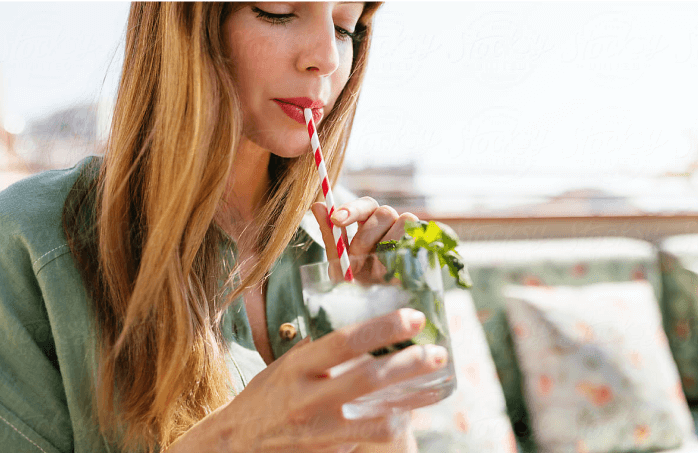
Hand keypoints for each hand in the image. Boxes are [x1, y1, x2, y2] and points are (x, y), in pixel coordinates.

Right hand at [168, 309, 446, 451]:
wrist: (236, 446)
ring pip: (380, 420)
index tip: (415, 317)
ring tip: (432, 388)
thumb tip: (360, 333)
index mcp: (297, 367)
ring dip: (412, 404)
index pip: (347, 341)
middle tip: (438, 353)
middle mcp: (308, 399)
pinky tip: (404, 415)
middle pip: (371, 379)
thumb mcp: (284, 366)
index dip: (385, 327)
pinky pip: (370, 440)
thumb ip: (318, 352)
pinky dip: (392, 426)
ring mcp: (320, 432)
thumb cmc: (263, 399)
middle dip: (412, 364)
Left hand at [311, 197, 418, 280]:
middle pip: (384, 211)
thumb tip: (317, 205)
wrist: (381, 305)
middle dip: (365, 235)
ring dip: (385, 246)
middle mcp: (392, 222)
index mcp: (371, 220)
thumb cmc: (357, 279)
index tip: (336, 220)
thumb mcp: (339, 261)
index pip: (366, 204)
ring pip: (403, 222)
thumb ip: (330, 234)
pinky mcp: (427, 246)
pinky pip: (418, 240)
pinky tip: (393, 273)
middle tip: (355, 257)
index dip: (352, 208)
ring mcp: (411, 233)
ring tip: (376, 271)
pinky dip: (402, 255)